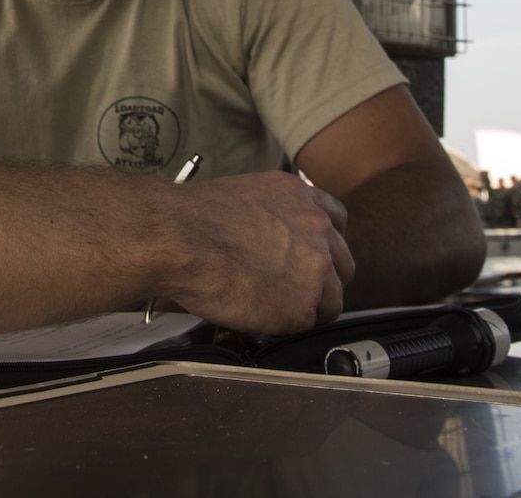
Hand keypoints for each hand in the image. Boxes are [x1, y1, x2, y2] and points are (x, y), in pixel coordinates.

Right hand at [160, 171, 353, 334]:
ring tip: (268, 305)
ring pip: (331, 300)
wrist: (178, 238)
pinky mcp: (304, 305)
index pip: (337, 221)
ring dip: (305, 305)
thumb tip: (269, 240)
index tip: (309, 257)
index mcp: (301, 196)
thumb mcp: (245, 196)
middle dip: (321, 279)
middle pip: (343, 264)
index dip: (323, 244)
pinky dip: (284, 324)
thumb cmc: (191, 219)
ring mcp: (316, 267)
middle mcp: (317, 227)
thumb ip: (272, 216)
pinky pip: (306, 323)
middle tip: (288, 288)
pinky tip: (257, 313)